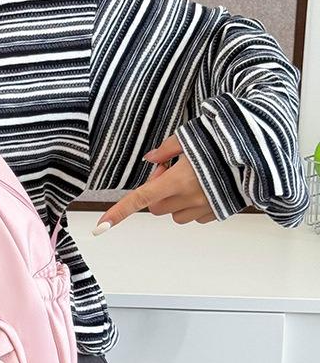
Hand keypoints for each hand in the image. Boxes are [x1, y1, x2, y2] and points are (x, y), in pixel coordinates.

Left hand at [92, 135, 216, 233]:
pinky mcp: (218, 212)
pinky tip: (206, 186)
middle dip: (157, 192)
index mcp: (176, 180)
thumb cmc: (225, 141)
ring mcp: (204, 208)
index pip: (139, 199)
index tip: (101, 226)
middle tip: (171, 171)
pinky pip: (195, 216)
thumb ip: (166, 149)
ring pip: (174, 214)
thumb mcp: (190, 136)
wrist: (262, 152)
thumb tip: (151, 159)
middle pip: (155, 207)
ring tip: (191, 178)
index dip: (118, 212)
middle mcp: (188, 198)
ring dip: (174, 201)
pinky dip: (193, 205)